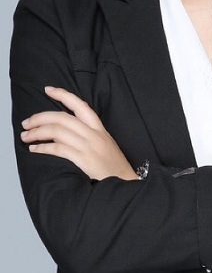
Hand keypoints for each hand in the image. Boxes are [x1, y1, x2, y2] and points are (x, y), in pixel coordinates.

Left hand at [21, 86, 138, 180]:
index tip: (48, 90)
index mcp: (99, 128)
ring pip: (58, 132)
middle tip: (26, 122)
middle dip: (40, 118)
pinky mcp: (84, 160)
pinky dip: (43, 148)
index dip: (63, 95)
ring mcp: (89, 146)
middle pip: (62, 118)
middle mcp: (94, 134)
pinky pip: (59, 149)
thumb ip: (89, 134)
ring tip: (26, 136)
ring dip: (37, 133)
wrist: (125, 182)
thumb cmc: (113, 165)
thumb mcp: (105, 143)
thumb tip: (63, 129)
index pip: (80, 105)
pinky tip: (34, 149)